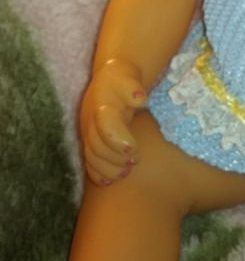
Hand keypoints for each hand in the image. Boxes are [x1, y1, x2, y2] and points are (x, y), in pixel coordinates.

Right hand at [79, 59, 146, 185]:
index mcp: (102, 104)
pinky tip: (109, 181)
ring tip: (125, 172)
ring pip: (91, 156)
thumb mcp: (128, 79)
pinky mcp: (87, 141)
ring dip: (107, 168)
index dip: (117, 140)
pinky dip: (97, 173)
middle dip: (114, 157)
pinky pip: (88, 161)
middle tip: (134, 162)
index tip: (132, 149)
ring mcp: (87, 132)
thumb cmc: (122, 82)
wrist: (108, 80)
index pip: (106, 124)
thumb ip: (132, 89)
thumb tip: (140, 99)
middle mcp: (91, 121)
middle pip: (97, 145)